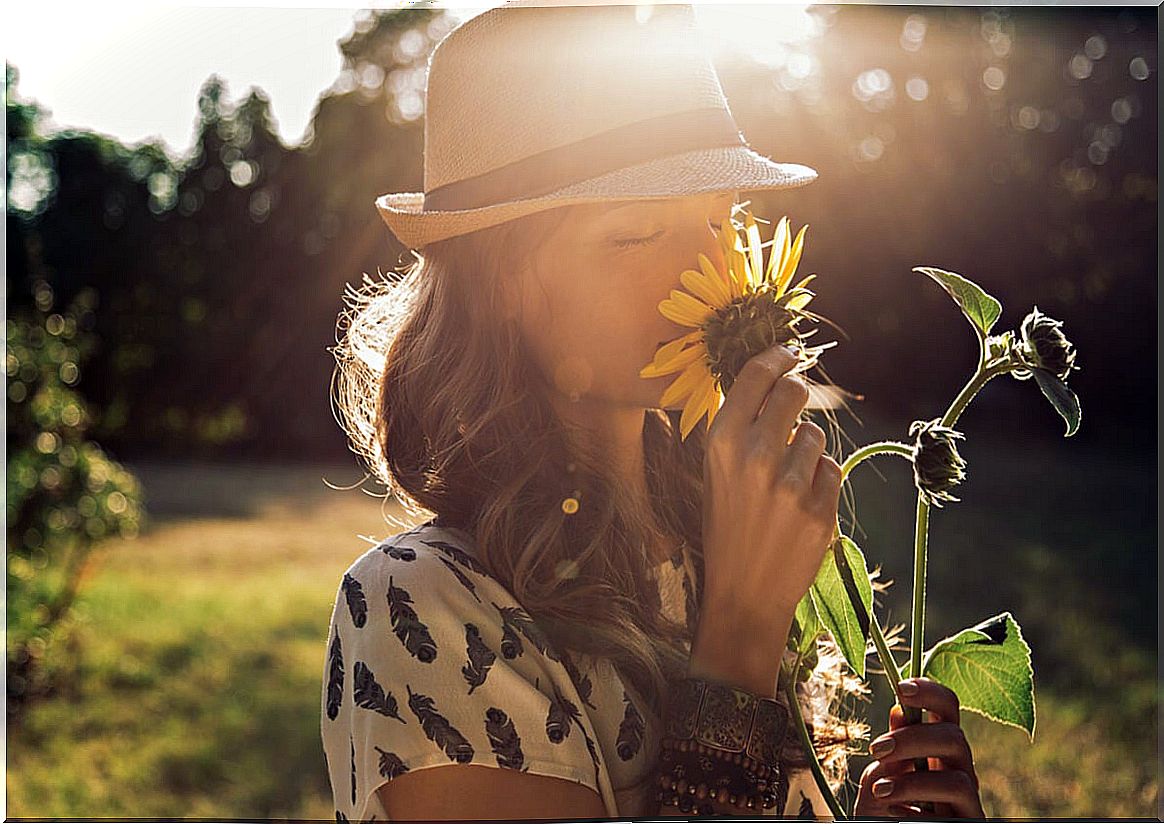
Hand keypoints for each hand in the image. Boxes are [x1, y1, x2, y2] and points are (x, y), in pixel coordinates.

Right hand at [692, 344, 841, 675]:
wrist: (743, 593)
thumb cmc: (726, 526)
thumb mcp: (715, 471)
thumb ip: (738, 426)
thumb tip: (769, 377)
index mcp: (721, 443)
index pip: (756, 375)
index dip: (777, 356)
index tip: (789, 352)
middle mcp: (755, 457)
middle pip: (796, 393)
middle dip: (798, 396)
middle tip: (794, 408)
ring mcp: (790, 484)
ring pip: (816, 435)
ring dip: (807, 448)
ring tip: (787, 479)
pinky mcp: (821, 509)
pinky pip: (833, 469)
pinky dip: (821, 480)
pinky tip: (800, 503)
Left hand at [854, 678, 985, 818]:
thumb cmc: (884, 815)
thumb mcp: (877, 782)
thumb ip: (891, 753)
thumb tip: (901, 711)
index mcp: (936, 750)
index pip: (948, 710)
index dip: (931, 693)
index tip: (901, 688)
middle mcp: (958, 771)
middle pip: (955, 738)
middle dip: (914, 739)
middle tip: (877, 749)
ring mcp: (966, 802)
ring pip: (961, 780)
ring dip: (913, 783)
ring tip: (879, 791)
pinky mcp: (967, 823)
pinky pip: (953, 815)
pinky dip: (919, 813)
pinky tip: (894, 818)